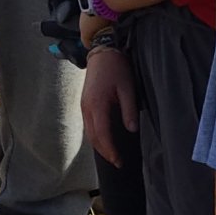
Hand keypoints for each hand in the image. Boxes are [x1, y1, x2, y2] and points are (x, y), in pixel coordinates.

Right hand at [83, 45, 136, 165]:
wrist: (102, 52)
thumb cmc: (116, 68)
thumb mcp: (128, 88)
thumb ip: (129, 110)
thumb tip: (131, 130)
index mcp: (97, 105)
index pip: (103, 134)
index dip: (110, 150)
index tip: (119, 161)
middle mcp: (87, 108)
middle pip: (93, 137)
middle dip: (104, 152)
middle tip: (118, 162)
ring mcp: (84, 106)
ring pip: (89, 132)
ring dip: (99, 145)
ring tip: (112, 154)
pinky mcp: (85, 103)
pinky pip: (89, 125)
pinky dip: (96, 136)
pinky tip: (105, 139)